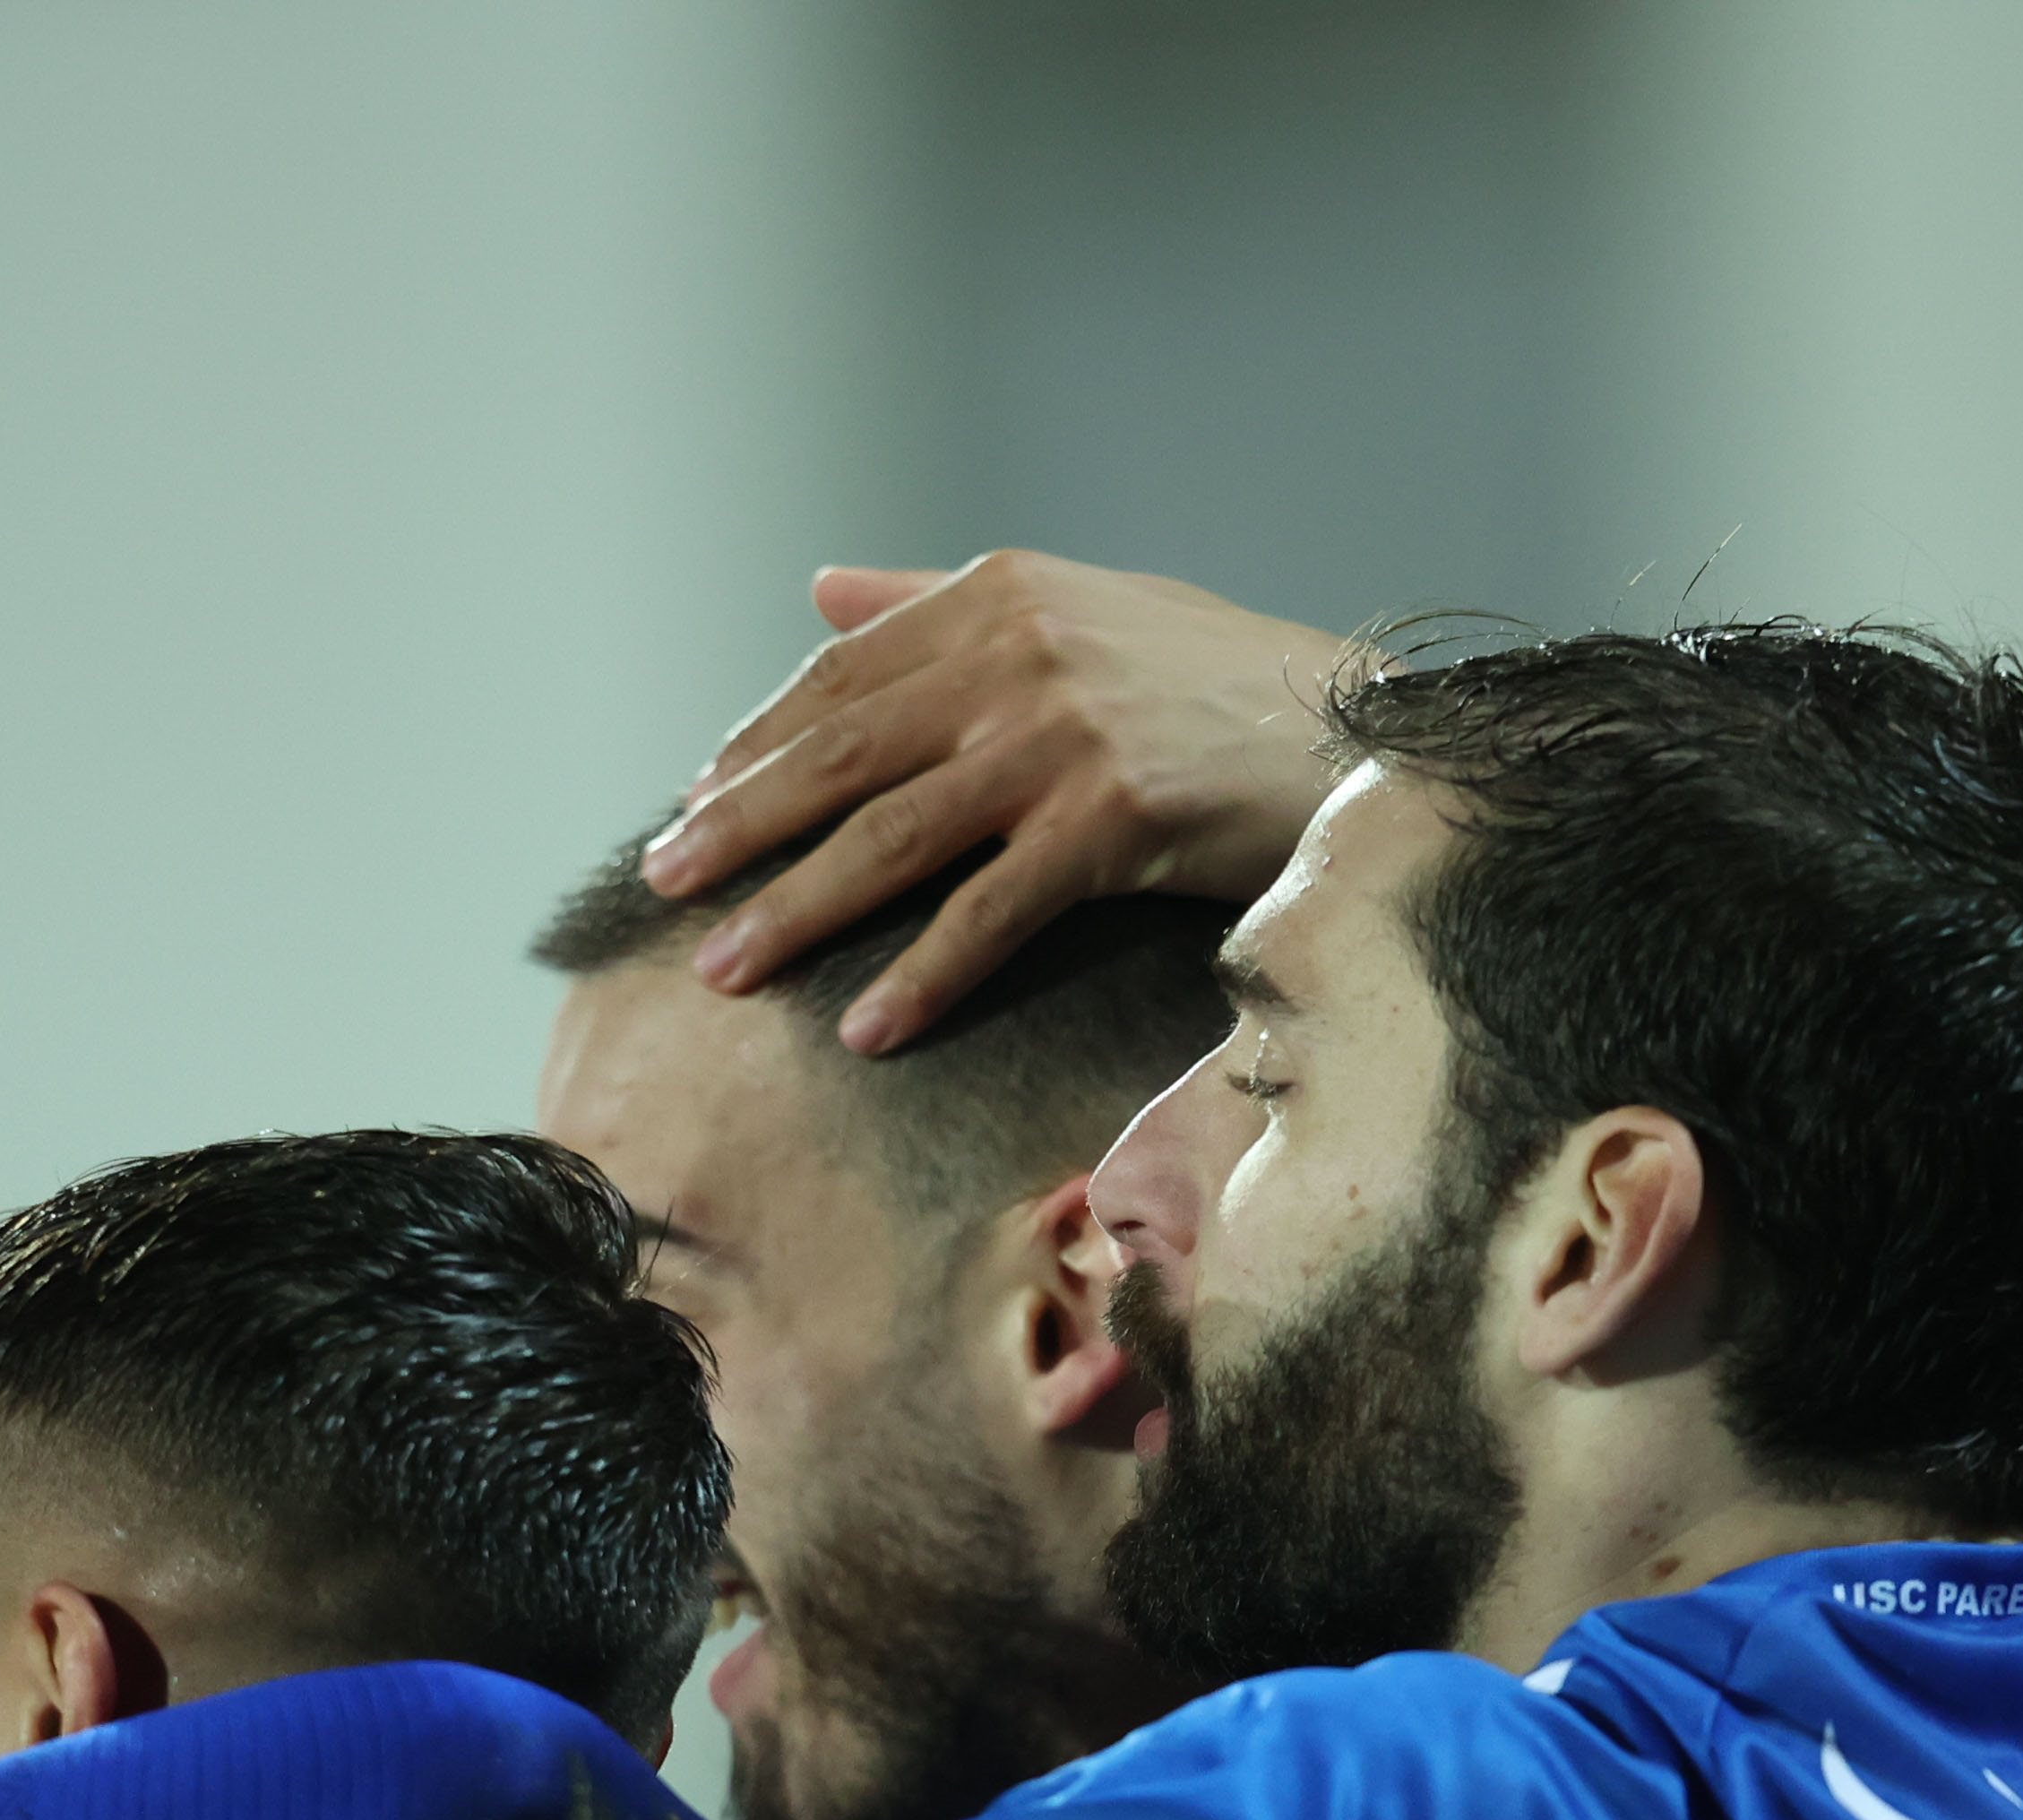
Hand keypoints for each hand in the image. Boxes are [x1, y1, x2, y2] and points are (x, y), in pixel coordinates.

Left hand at [642, 552, 1346, 1051]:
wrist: (1357, 735)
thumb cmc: (1218, 683)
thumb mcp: (1081, 609)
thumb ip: (941, 603)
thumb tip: (822, 589)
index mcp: (1000, 598)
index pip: (842, 678)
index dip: (759, 747)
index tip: (696, 802)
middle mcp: (1019, 655)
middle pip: (843, 756)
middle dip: (741, 827)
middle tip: (664, 885)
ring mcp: (1063, 738)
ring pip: (893, 839)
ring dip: (799, 911)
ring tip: (726, 969)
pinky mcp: (1112, 820)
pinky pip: (989, 913)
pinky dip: (922, 974)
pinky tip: (868, 1027)